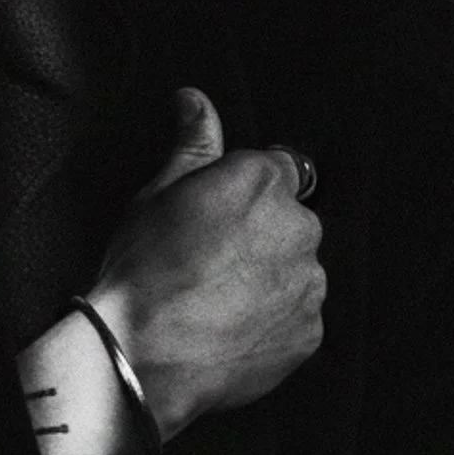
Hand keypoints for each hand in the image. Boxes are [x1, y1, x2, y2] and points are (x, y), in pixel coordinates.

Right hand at [85, 87, 325, 442]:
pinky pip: (298, 316)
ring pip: (297, 268)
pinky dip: (273, 320)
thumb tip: (195, 98)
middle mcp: (298, 227)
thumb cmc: (144, 268)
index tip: (220, 214)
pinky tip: (231, 326)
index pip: (276, 169)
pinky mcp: (310, 332)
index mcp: (263, 181)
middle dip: (261, 233)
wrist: (143, 355)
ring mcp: (308, 283)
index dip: (245, 192)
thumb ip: (192, 142)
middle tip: (211, 259)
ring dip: (271, 276)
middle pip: (289, 220)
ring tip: (219, 298)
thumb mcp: (158, 192)